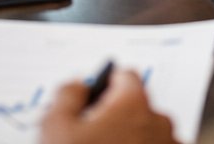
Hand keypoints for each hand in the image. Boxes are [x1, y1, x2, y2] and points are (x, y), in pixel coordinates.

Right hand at [40, 68, 176, 143]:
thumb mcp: (55, 128)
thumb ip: (68, 95)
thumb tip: (78, 85)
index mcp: (133, 104)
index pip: (124, 77)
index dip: (104, 87)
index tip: (92, 102)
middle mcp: (159, 122)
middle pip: (136, 109)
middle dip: (116, 121)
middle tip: (92, 142)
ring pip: (147, 135)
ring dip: (131, 142)